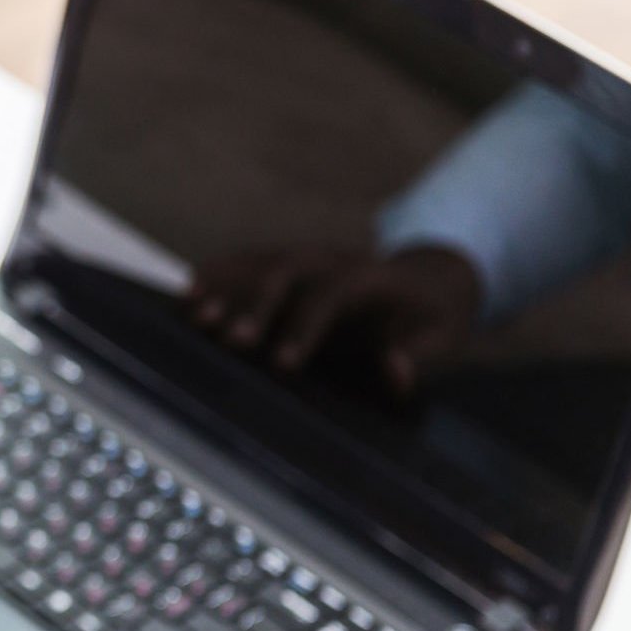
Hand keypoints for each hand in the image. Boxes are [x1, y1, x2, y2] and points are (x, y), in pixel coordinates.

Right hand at [187, 244, 482, 394]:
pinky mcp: (287, 265)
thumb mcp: (444, 340)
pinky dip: (217, 275)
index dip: (306, 326)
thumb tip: (395, 371)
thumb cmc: (434, 320)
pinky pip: (247, 264)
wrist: (429, 280)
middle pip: (288, 270)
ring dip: (227, 286)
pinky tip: (186, 295)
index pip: (333, 294)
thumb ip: (421, 356)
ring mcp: (306, 258)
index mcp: (372, 277)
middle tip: (232, 341)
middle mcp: (333, 259)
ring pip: (261, 263)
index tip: (282, 362)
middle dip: (257, 304)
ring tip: (194, 315)